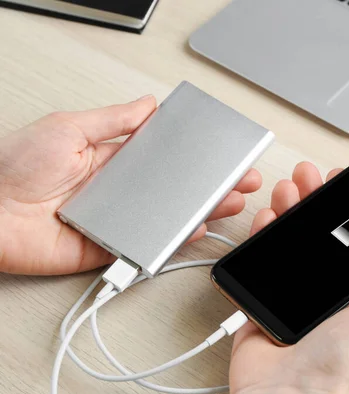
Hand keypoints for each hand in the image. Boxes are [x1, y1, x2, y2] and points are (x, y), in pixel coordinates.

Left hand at [0, 96, 261, 274]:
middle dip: (211, 185)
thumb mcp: (68, 128)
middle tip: (239, 181)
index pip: (165, 156)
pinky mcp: (109, 247)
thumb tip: (147, 105)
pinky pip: (147, 246)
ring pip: (167, 218)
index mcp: (111, 158)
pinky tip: (194, 230)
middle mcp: (119, 190)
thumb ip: (112, 120)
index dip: (195, 155)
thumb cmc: (12, 165)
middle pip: (174, 188)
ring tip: (228, 203)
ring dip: (201, 212)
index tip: (221, 152)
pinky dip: (172, 241)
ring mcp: (117, 219)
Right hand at [229, 162, 348, 393]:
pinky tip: (269, 218)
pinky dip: (262, 232)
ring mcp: (297, 294)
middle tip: (312, 176)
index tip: (345, 182)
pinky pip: (262, 258)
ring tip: (289, 189)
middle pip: (323, 231)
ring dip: (291, 206)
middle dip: (317, 197)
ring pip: (292, 238)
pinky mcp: (266, 299)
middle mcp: (331, 290)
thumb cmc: (345, 365)